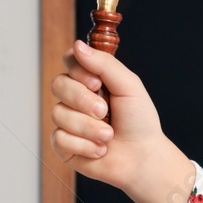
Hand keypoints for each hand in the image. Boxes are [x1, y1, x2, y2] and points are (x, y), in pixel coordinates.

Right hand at [50, 40, 169, 191]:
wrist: (143, 157)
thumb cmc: (139, 121)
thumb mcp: (128, 86)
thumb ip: (105, 64)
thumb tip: (77, 44)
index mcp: (90, 79)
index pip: (69, 61)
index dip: (78, 70)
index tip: (98, 83)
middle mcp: (75, 97)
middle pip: (58, 85)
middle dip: (84, 101)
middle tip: (106, 112)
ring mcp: (67, 120)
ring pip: (59, 114)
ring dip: (89, 128)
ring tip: (109, 136)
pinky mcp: (63, 144)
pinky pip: (59, 138)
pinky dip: (84, 145)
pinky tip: (100, 149)